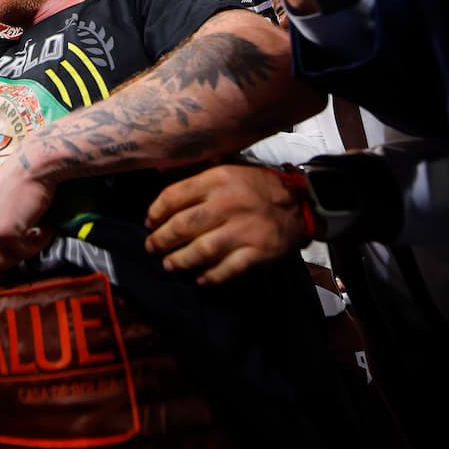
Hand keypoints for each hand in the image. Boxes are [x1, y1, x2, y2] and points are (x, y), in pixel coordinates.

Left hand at [0, 151, 54, 277]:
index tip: (7, 260)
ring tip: (40, 234)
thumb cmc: (24, 177)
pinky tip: (47, 228)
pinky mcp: (4, 232)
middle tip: (21, 257)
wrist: (36, 163)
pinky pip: (23, 252)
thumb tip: (3, 248)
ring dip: (26, 252)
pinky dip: (39, 244)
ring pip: (4, 261)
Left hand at [144, 163, 310, 284]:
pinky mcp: (258, 252)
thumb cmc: (255, 186)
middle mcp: (228, 204)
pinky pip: (228, 269)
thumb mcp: (227, 168)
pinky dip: (211, 277)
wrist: (300, 202)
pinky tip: (199, 280)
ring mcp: (244, 230)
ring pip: (201, 250)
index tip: (149, 222)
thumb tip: (159, 172)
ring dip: (180, 260)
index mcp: (217, 179)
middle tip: (151, 247)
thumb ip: (197, 172)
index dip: (155, 212)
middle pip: (183, 226)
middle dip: (161, 240)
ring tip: (169, 265)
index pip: (174, 196)